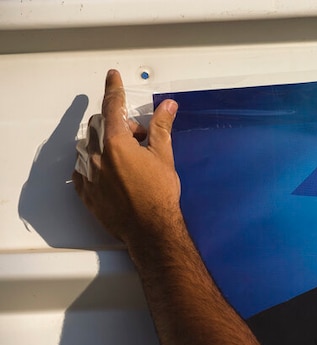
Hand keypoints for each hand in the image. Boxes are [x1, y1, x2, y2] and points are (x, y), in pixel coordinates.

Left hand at [72, 70, 180, 247]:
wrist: (150, 229)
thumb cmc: (159, 195)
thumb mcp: (164, 157)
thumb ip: (161, 128)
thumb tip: (168, 107)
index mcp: (116, 142)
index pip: (113, 106)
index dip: (114, 89)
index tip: (112, 77)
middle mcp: (97, 154)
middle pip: (99, 124)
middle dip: (118, 125)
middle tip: (139, 139)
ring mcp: (88, 172)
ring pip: (88, 144)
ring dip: (104, 144)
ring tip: (127, 160)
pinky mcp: (84, 190)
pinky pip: (82, 167)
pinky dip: (95, 163)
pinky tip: (113, 174)